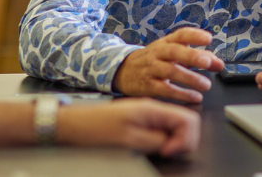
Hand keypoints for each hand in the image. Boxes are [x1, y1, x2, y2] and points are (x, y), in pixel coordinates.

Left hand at [57, 98, 199, 156]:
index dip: (186, 139)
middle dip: (184, 140)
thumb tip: (174, 144)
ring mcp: (148, 114)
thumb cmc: (94, 128)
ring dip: (174, 141)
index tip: (170, 151)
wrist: (72, 124)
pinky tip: (153, 147)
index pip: (188, 119)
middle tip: (167, 153)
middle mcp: (153, 108)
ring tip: (160, 151)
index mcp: (153, 108)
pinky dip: (164, 140)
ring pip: (175, 127)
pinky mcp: (141, 121)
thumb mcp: (129, 139)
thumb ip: (156, 141)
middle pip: (186, 122)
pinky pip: (162, 129)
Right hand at [113, 28, 223, 102]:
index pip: (180, 34)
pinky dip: (181, 94)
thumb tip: (218, 63)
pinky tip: (194, 96)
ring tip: (206, 85)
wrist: (123, 71)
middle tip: (207, 62)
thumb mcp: (172, 54)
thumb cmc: (154, 60)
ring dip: (190, 78)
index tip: (208, 38)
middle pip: (174, 51)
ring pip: (170, 71)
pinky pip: (165, 89)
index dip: (194, 35)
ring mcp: (151, 69)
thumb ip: (197, 57)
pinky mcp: (148, 85)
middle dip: (191, 56)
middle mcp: (158, 53)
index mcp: (166, 42)